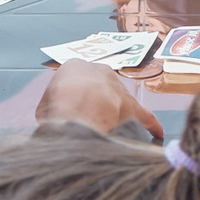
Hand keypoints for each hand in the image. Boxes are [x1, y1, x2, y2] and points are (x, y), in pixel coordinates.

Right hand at [35, 59, 163, 141]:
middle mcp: (99, 71)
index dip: (74, 99)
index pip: (76, 81)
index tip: (72, 110)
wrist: (76, 113)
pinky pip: (144, 116)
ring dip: (117, 114)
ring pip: (119, 100)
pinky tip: (156, 133)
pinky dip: (150, 124)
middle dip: (96, 104)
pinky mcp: (131, 106)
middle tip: (89, 121)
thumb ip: (53, 109)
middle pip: (99, 88)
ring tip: (114, 129)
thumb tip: (55, 121)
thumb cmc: (55, 109)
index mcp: (74, 67)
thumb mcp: (43, 107)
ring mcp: (117, 87)